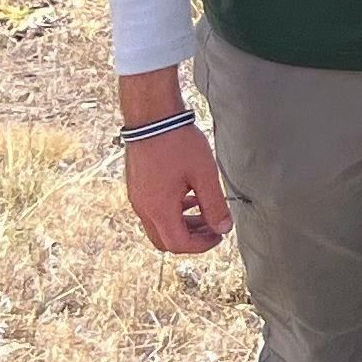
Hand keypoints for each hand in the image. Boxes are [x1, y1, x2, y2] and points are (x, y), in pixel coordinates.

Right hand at [125, 121, 233, 255]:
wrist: (151, 116)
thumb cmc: (178, 142)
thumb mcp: (204, 173)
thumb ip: (214, 204)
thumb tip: (223, 228)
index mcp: (158, 208)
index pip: (178, 244)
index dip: (201, 245)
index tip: (219, 235)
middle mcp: (143, 208)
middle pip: (165, 240)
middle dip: (191, 239)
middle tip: (213, 228)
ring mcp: (137, 198)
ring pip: (159, 226)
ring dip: (183, 225)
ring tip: (205, 212)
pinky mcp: (137, 187)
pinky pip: (153, 210)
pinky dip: (173, 212)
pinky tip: (190, 197)